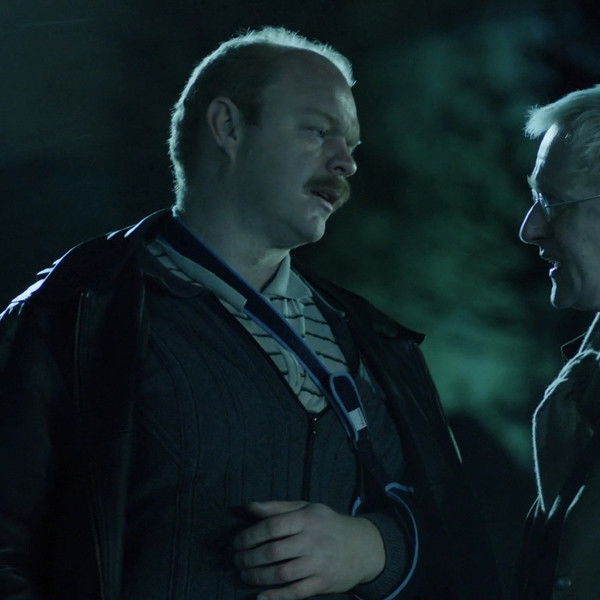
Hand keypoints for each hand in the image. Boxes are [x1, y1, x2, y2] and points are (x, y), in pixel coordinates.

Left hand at [232, 500, 384, 599]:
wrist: (363, 547)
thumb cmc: (327, 525)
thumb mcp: (306, 508)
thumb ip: (277, 507)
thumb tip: (249, 507)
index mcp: (307, 518)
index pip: (272, 526)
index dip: (250, 535)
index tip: (237, 542)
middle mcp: (312, 540)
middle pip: (273, 551)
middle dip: (249, 558)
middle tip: (237, 560)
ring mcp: (318, 563)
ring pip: (281, 573)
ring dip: (257, 577)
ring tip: (244, 575)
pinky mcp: (323, 583)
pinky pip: (295, 592)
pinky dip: (276, 596)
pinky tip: (261, 596)